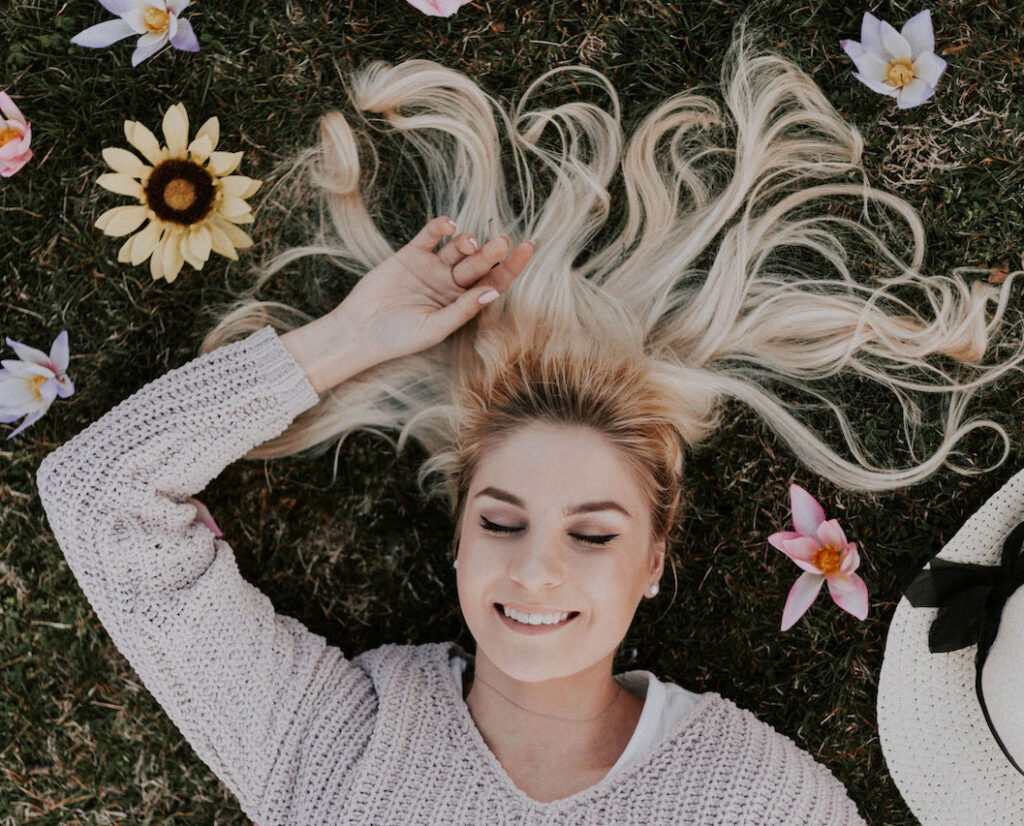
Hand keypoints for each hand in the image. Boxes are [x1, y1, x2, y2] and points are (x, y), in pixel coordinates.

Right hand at [332, 216, 532, 366]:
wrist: (359, 331)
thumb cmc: (399, 338)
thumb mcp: (435, 328)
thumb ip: (463, 309)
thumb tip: (494, 291)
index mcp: (463, 303)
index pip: (494, 281)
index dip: (511, 266)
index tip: (526, 249)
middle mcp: (451, 283)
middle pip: (478, 264)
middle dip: (490, 253)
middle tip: (501, 243)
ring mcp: (432, 267)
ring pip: (457, 248)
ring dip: (467, 241)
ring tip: (468, 243)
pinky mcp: (410, 254)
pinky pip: (430, 236)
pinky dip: (440, 228)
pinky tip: (448, 226)